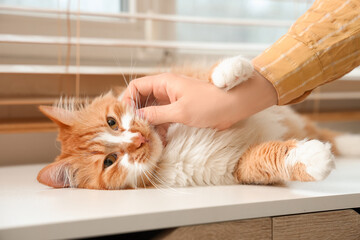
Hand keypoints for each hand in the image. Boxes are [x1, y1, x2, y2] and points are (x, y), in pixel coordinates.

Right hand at [122, 71, 276, 129]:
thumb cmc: (209, 104)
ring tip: (148, 139)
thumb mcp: (180, 111)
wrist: (233, 106)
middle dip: (138, 115)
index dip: (128, 100)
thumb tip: (138, 118)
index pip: (136, 87)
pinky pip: (164, 118)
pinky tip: (161, 140)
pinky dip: (161, 128)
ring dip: (150, 124)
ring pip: (153, 111)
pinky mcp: (180, 110)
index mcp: (164, 82)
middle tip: (135, 131)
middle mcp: (166, 89)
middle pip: (142, 100)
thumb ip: (157, 115)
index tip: (125, 117)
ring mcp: (172, 100)